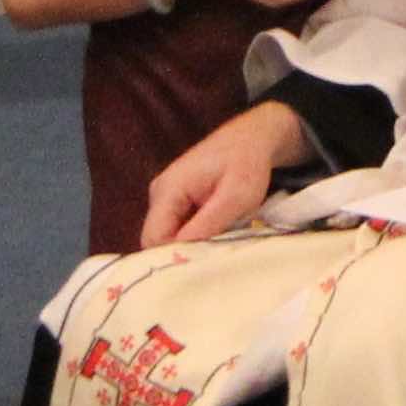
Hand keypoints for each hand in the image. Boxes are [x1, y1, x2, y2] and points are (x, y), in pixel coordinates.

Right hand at [140, 99, 304, 250]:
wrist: (251, 139)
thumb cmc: (246, 164)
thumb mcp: (235, 197)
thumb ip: (208, 223)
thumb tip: (183, 251)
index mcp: (168, 189)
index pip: (153, 237)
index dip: (172, 257)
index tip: (201, 266)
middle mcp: (159, 193)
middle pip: (156, 239)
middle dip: (182, 253)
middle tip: (213, 258)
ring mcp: (165, 197)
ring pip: (167, 236)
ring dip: (190, 246)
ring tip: (217, 245)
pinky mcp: (176, 201)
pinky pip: (176, 228)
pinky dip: (193, 237)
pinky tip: (214, 235)